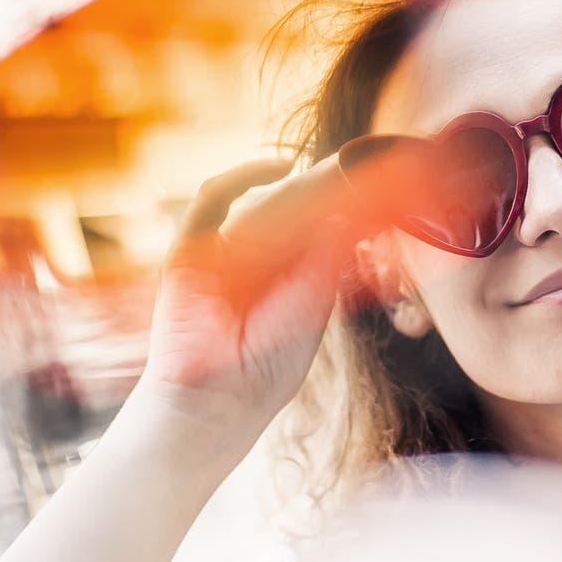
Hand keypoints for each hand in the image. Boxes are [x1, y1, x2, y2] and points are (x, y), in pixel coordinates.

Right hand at [142, 157, 369, 422]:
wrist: (221, 398)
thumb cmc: (271, 362)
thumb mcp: (316, 296)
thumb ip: (330, 250)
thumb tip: (357, 204)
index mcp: (278, 270)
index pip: (306, 219)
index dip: (335, 196)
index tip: (373, 177)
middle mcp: (248, 255)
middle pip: (281, 201)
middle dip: (318, 183)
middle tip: (361, 163)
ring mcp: (217, 249)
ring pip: (252, 197)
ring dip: (291, 182)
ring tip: (331, 172)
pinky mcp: (189, 246)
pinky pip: (211, 198)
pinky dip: (244, 176)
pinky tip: (283, 167)